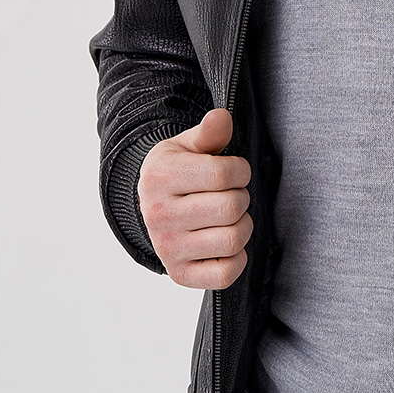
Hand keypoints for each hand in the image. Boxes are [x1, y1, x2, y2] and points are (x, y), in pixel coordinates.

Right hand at [137, 108, 252, 288]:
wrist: (151, 207)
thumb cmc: (177, 172)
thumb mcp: (187, 145)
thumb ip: (209, 132)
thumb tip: (221, 118)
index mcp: (160, 177)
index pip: (224, 175)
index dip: (241, 170)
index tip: (234, 171)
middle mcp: (159, 215)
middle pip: (232, 207)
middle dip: (241, 197)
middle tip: (231, 195)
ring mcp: (168, 248)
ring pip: (233, 239)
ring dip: (242, 226)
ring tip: (229, 217)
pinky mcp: (180, 274)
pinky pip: (225, 274)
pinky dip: (236, 258)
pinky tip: (225, 242)